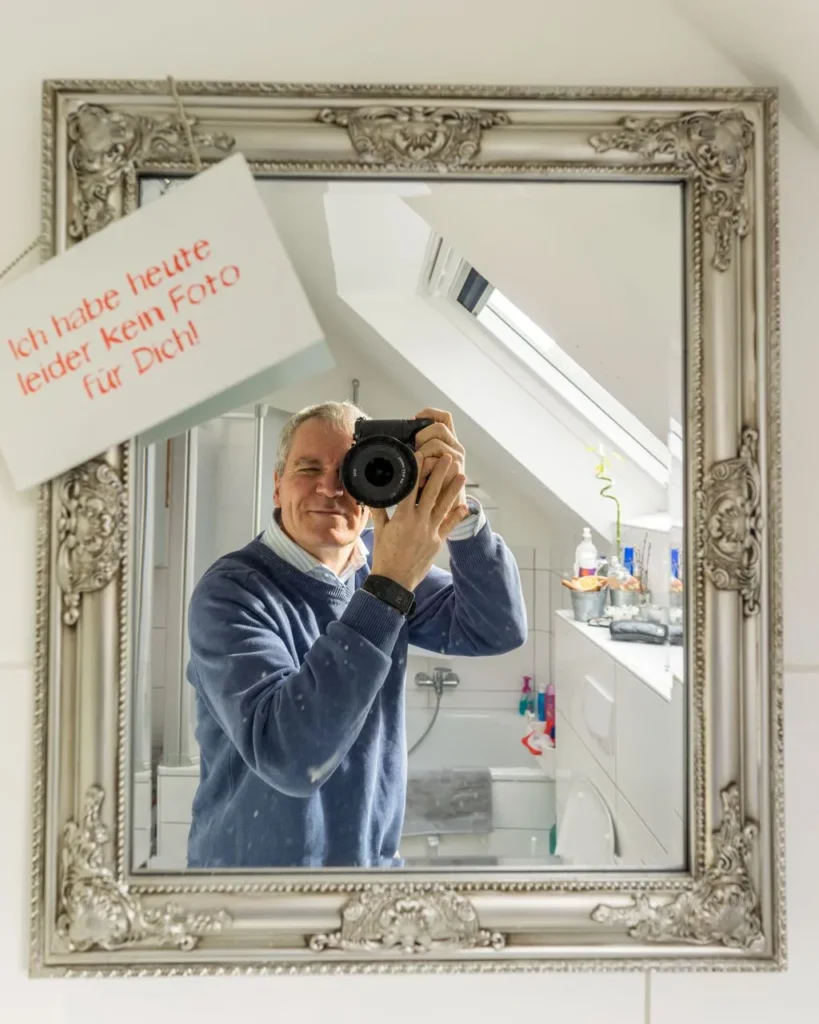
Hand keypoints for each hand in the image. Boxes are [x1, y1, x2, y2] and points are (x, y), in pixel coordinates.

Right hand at [369, 453, 469, 591]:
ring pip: (444, 506)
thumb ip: (379, 512)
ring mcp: (431, 532)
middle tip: (449, 458)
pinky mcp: (438, 543)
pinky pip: (449, 526)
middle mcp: (419, 522)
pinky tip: (465, 507)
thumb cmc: (384, 556)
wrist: (394, 581)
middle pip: (432, 493)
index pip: (411, 488)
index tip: (422, 456)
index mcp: (403, 517)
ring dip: (453, 490)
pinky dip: (457, 516)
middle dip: (441, 474)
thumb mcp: (379, 532)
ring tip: (462, 475)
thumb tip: (372, 497)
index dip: (417, 471)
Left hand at [413, 407, 466, 508]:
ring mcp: (457, 459)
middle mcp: (456, 448)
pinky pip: (433, 463)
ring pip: (435, 444)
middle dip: (421, 437)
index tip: (415, 418)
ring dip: (421, 455)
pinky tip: (421, 479)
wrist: (447, 508)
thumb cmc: (432, 486)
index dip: (430, 413)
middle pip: (438, 428)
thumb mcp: (429, 464)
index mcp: (449, 442)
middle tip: (414, 452)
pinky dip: (423, 471)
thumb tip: (403, 438)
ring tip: (418, 470)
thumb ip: (422, 449)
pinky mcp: (455, 471)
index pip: (445, 418)